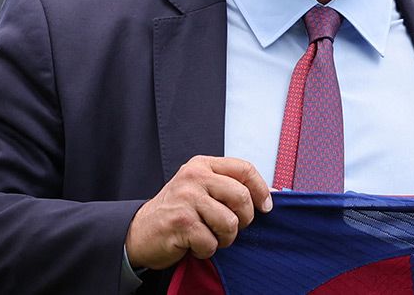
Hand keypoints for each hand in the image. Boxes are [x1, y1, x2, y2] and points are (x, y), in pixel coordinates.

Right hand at [124, 156, 272, 269]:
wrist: (140, 231)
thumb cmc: (179, 211)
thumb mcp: (202, 189)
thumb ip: (231, 187)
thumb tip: (273, 193)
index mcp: (202, 165)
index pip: (244, 169)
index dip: (261, 189)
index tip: (265, 207)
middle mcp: (194, 177)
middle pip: (241, 197)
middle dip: (244, 220)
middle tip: (231, 228)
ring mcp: (186, 199)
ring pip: (230, 222)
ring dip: (225, 238)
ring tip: (211, 236)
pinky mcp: (180, 223)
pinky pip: (212, 242)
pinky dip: (207, 249)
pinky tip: (194, 244)